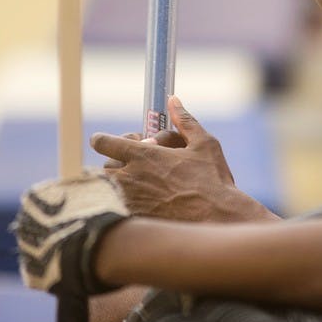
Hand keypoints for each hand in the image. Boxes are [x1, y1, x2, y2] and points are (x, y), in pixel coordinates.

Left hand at [12, 170, 129, 297]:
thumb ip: (87, 179)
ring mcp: (27, 252)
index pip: (40, 198)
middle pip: (37, 224)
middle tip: (77, 230)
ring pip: (39, 248)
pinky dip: (55, 269)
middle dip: (54, 227)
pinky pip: (42, 271)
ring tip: (78, 250)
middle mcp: (23, 225)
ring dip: (54, 248)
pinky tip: (73, 265)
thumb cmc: (101, 213)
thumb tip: (86, 173)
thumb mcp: (100, 185)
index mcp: (33, 199)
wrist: (101, 250)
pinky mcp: (33, 276)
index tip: (74, 209)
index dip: (59, 204)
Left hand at [91, 96, 276, 222]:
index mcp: (144, 155)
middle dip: (114, 163)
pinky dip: (122, 205)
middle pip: (104, 167)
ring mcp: (130, 202)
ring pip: (107, 190)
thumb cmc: (214, 180)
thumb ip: (185, 121)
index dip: (103, 141)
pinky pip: (116, 210)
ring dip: (116, 185)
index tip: (107, 142)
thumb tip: (173, 100)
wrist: (218, 219)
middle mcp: (131, 177)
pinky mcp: (135, 221)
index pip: (104, 143)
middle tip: (132, 166)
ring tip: (136, 187)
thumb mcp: (204, 144)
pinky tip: (142, 206)